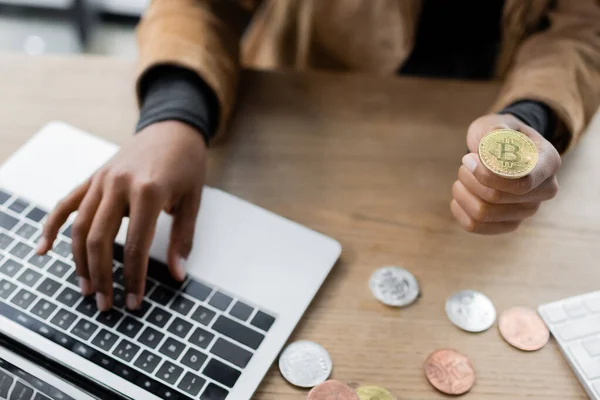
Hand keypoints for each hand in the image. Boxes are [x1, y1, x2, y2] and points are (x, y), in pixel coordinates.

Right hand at [37, 121, 205, 310]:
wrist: (173, 127)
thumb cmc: (187, 164)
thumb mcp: (193, 201)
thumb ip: (182, 238)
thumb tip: (178, 273)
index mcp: (148, 191)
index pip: (135, 245)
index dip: (134, 277)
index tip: (135, 301)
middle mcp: (118, 185)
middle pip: (99, 240)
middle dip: (102, 276)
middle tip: (106, 304)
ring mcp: (101, 180)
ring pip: (79, 226)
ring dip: (79, 262)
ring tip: (87, 289)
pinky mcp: (93, 177)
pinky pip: (66, 204)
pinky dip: (52, 227)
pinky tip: (44, 249)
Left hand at [451, 113, 560, 233]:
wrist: (501, 149)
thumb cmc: (498, 135)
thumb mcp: (496, 124)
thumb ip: (494, 132)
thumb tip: (490, 147)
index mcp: (548, 163)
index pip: (521, 183)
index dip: (488, 175)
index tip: (468, 159)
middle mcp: (545, 190)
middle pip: (496, 198)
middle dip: (470, 179)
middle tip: (465, 163)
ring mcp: (528, 210)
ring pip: (482, 213)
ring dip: (462, 192)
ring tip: (462, 177)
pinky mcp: (510, 224)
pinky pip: (475, 226)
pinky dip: (459, 209)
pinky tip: (460, 193)